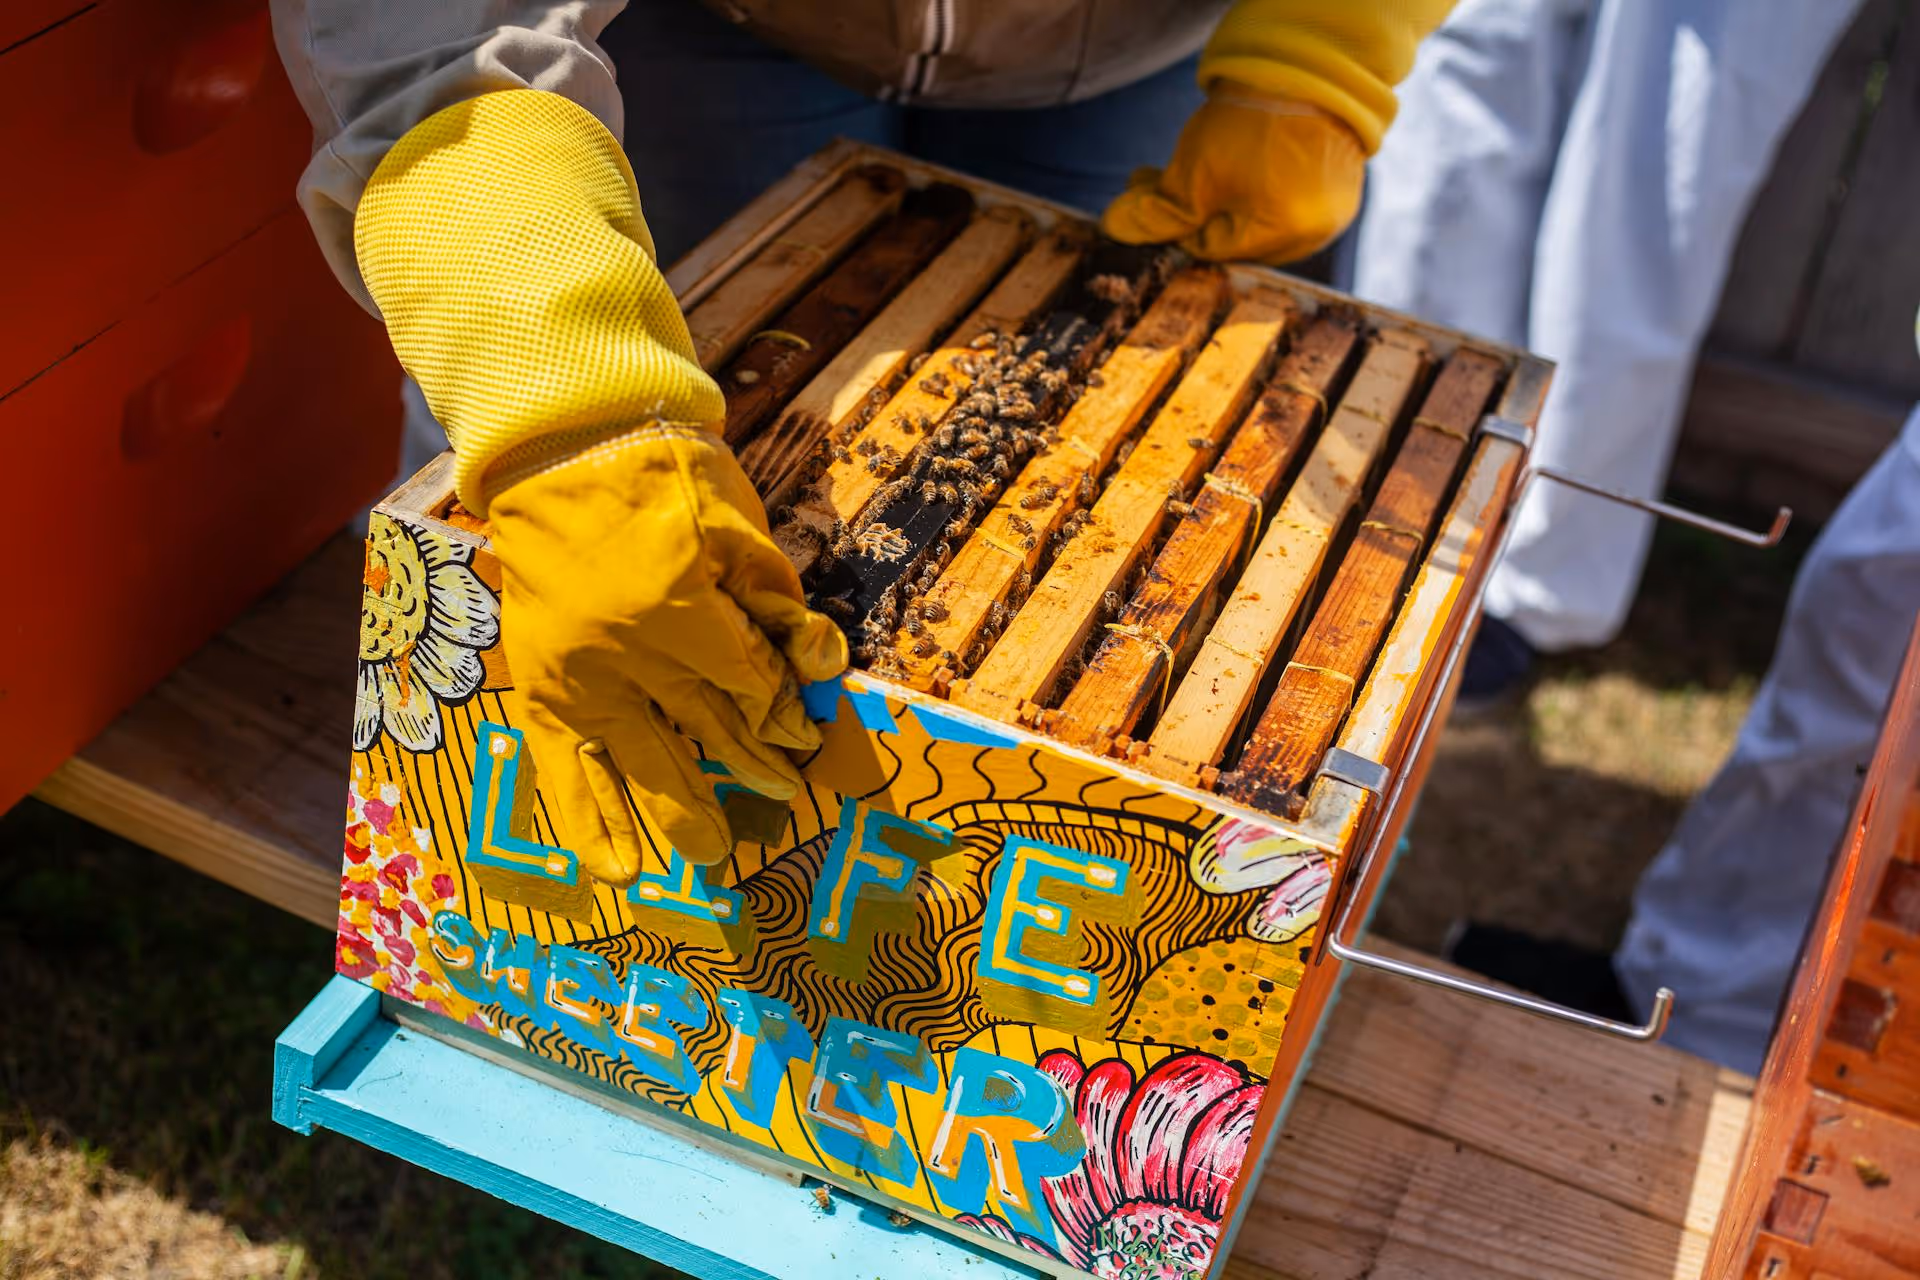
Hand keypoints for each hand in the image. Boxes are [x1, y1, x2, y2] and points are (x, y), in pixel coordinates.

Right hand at [488, 426, 846, 877]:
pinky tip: (615, 870)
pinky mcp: (543, 686)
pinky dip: (589, 821)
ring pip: (644, 762)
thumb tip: (819, 666)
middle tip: (787, 796)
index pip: (750, 686)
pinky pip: (565, 768)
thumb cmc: (662, 474)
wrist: (562, 448)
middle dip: (754, 767)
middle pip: (709, 731)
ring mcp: (579, 678)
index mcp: (679, 611)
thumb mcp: (738, 525)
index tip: (806, 737)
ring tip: (715, 856)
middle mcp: (626, 658)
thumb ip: (776, 602)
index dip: (784, 712)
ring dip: (685, 812)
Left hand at [1102, 84, 1364, 265]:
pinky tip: (1235, 162)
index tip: (1147, 196)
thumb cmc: (1249, 123)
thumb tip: (1115, 229)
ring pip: (1259, 219)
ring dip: (1220, 198)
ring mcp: (1331, 212)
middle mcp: (1313, 234)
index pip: (1210, 248)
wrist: (1306, 67)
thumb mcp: (1193, 173)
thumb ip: (1156, 212)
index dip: (1174, 224)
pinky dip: (1255, 186)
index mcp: (1283, 235)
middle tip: (1156, 179)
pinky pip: (1287, 201)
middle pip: (1235, 237)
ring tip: (1194, 166)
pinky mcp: (1338, 189)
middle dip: (1192, 209)